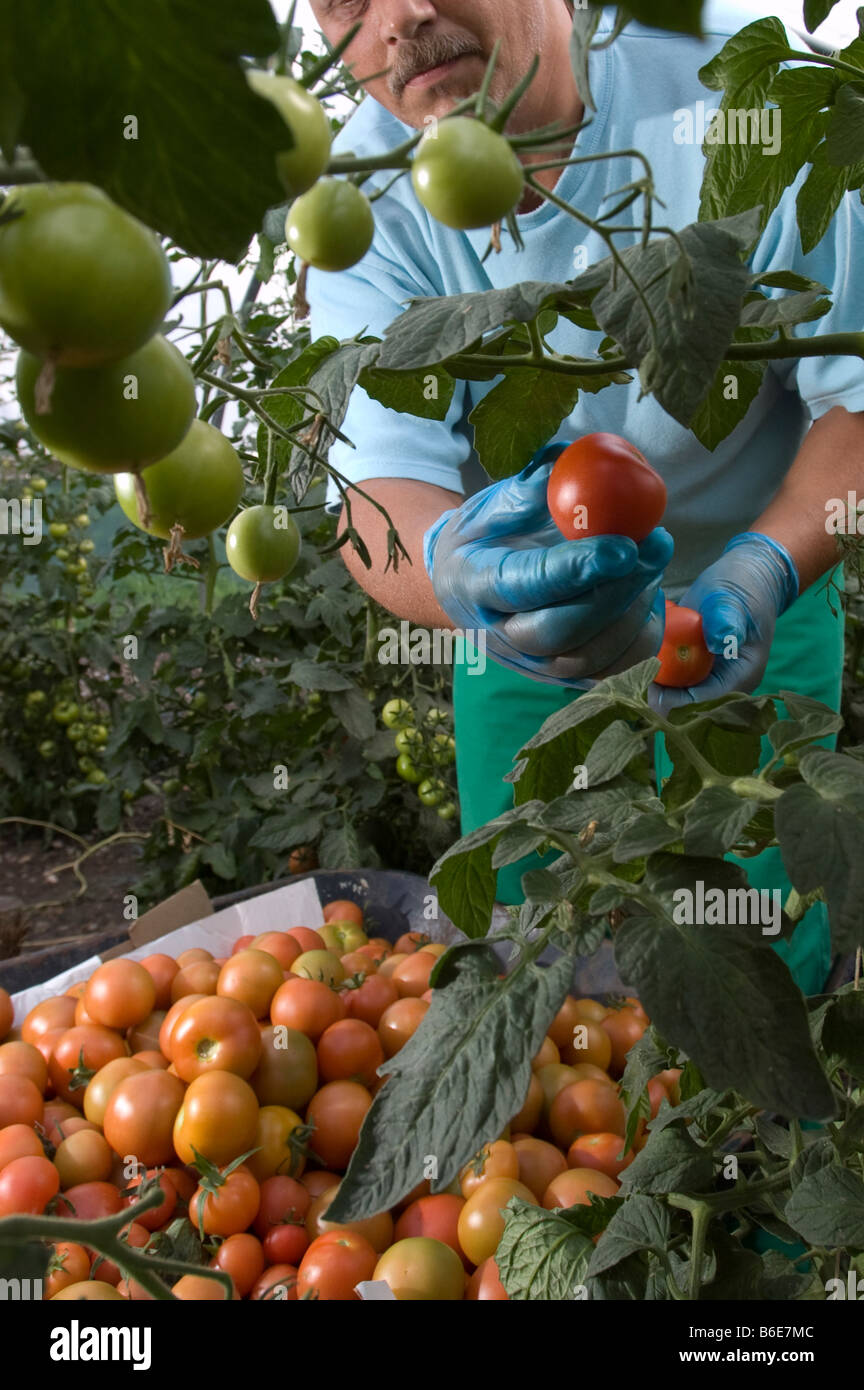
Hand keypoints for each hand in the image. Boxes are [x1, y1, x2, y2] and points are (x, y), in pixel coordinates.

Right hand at [423, 444, 673, 687]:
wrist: (465, 588)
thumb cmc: (483, 539)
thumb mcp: (489, 506)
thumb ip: (525, 489)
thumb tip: (567, 461)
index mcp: (475, 587)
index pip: (525, 586)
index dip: (576, 569)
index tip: (624, 544)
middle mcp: (501, 635)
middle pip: (562, 628)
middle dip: (617, 589)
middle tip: (656, 543)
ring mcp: (533, 663)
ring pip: (591, 655)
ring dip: (634, 608)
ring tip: (654, 559)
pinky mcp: (564, 675)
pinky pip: (611, 671)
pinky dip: (640, 638)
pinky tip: (650, 595)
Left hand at [647, 532, 798, 713]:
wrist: (745, 578)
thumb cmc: (744, 588)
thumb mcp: (734, 601)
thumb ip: (726, 621)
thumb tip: (718, 642)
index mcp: (741, 678)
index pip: (704, 704)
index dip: (675, 701)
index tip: (647, 685)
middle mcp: (724, 687)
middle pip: (686, 711)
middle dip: (657, 700)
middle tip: (629, 679)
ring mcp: (706, 680)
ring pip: (673, 701)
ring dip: (650, 691)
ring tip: (626, 673)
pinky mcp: (691, 671)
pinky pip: (668, 685)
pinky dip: (650, 677)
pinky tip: (631, 665)